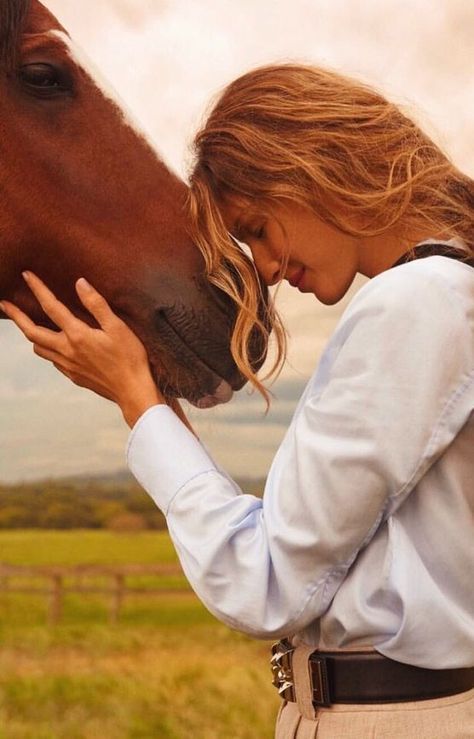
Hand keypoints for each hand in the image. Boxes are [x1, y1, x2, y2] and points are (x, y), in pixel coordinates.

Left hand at [0, 272, 163, 427]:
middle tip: (5, 304)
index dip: (37, 289)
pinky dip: (46, 349)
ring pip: (39, 349)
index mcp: (77, 335)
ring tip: (27, 324)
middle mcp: (67, 350)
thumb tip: (80, 283)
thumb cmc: (130, 357)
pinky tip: (53, 346)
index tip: (26, 275)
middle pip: (32, 332)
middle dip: (16, 317)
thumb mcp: (117, 326)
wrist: (133, 391)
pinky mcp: (73, 376)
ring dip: (30, 334)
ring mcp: (68, 365)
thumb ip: (96, 304)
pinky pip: (52, 360)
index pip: (51, 307)